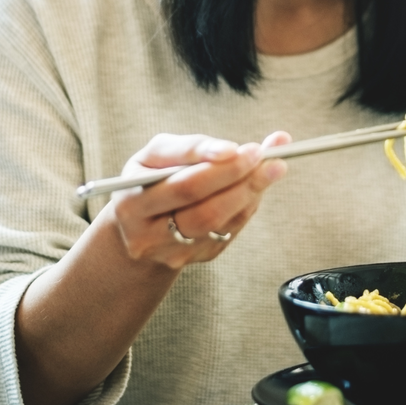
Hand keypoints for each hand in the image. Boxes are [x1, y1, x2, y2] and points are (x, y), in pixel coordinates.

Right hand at [110, 132, 288, 268]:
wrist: (139, 228)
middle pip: (206, 211)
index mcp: (132, 205)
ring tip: (273, 167)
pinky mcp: (201, 256)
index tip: (241, 149)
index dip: (215, 169)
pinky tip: (257, 185)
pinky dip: (248, 204)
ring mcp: (177, 252)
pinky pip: (232, 229)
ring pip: (222, 223)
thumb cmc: (148, 181)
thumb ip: (190, 148)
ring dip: (252, 192)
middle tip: (266, 155)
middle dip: (239, 179)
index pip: (182, 188)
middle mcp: (151, 237)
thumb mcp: (154, 157)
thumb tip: (233, 148)